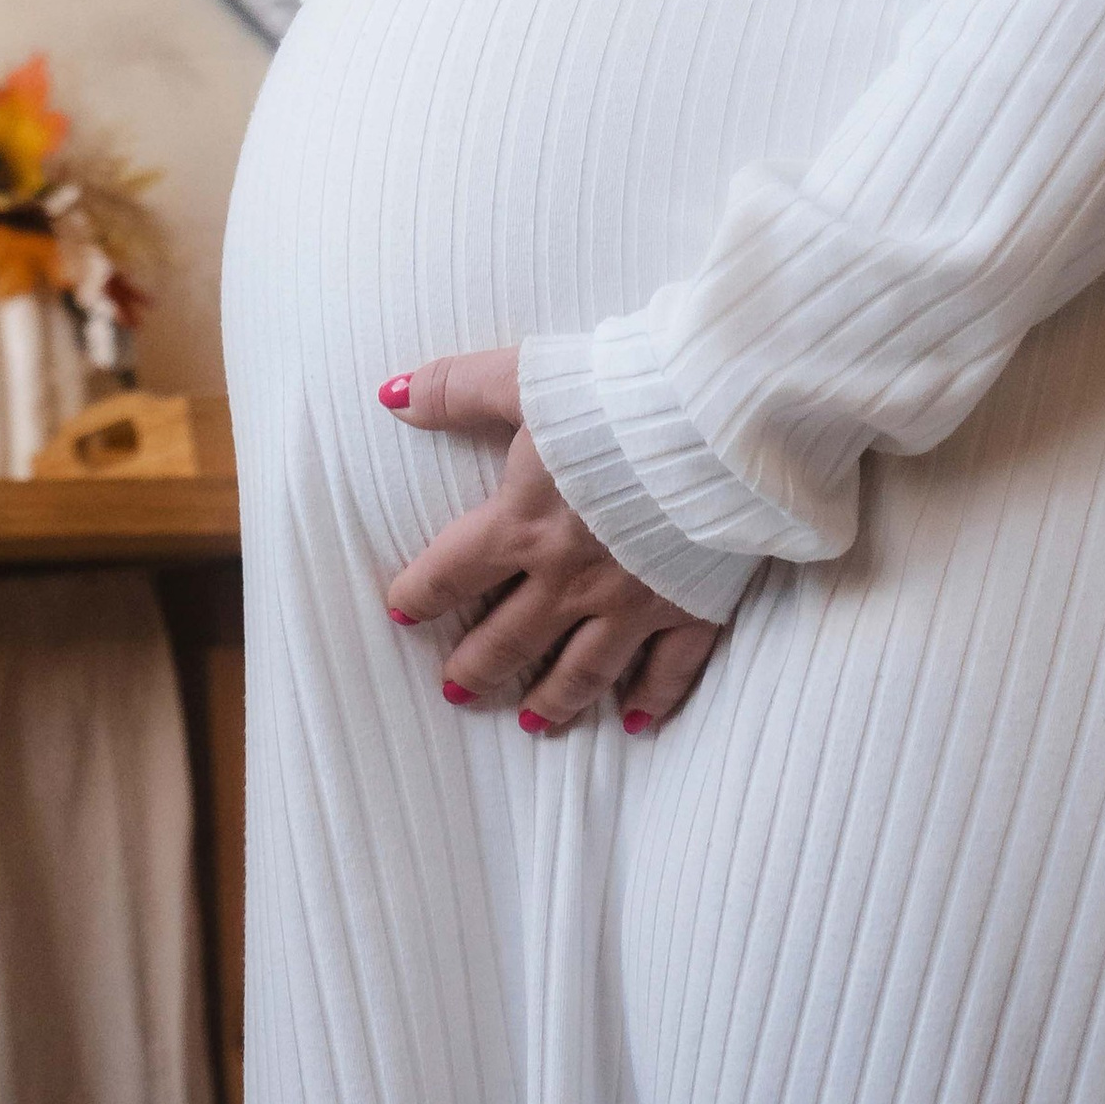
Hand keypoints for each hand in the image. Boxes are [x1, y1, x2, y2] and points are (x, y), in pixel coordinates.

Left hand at [378, 346, 723, 736]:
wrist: (714, 423)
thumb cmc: (618, 395)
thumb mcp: (528, 380)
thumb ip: (456, 389)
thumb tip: (390, 396)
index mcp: (523, 525)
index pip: (452, 573)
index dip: (420, 595)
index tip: (402, 614)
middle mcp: (570, 579)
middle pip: (511, 638)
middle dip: (478, 668)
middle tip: (458, 692)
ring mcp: (632, 602)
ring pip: (582, 670)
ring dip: (552, 699)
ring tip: (531, 723)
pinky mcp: (691, 607)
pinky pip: (668, 671)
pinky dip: (651, 700)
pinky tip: (635, 722)